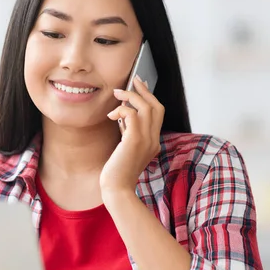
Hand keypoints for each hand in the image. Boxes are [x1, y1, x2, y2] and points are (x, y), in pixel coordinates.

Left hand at [100, 75, 163, 197]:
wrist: (116, 189)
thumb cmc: (117, 171)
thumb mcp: (127, 149)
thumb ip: (130, 134)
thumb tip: (124, 116)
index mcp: (153, 142)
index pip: (158, 114)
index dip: (150, 97)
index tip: (140, 86)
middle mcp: (154, 139)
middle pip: (157, 106)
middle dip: (145, 91)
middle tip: (133, 80)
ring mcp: (147, 140)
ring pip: (146, 107)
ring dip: (131, 96)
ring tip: (117, 93)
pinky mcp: (134, 141)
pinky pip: (132, 114)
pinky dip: (122, 109)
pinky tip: (111, 115)